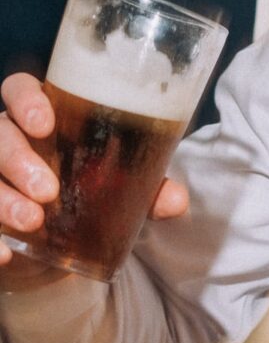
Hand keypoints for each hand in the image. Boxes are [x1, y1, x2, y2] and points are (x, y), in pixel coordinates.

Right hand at [0, 72, 187, 286]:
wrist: (60, 249)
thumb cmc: (89, 196)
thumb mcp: (121, 189)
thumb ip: (148, 189)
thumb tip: (177, 200)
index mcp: (42, 119)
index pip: (19, 89)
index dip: (26, 100)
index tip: (45, 124)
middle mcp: (9, 140)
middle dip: (18, 158)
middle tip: (48, 190)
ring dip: (3, 197)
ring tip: (34, 220)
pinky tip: (4, 252)